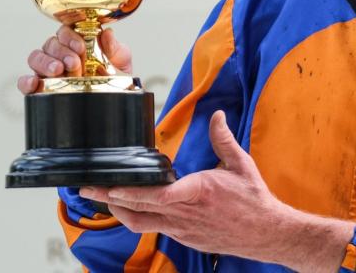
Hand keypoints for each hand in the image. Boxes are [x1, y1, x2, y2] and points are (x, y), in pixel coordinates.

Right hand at [17, 27, 132, 93]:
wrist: (116, 100)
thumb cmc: (114, 77)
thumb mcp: (120, 60)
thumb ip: (114, 47)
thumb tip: (107, 34)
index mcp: (75, 42)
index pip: (65, 31)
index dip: (70, 37)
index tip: (80, 47)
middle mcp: (58, 54)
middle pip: (50, 44)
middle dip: (60, 51)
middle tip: (73, 63)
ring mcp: (47, 70)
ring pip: (35, 58)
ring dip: (45, 63)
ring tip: (58, 71)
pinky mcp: (40, 88)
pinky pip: (25, 82)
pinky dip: (26, 81)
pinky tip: (34, 84)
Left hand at [79, 111, 352, 271]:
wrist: (267, 233)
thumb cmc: (254, 200)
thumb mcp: (241, 164)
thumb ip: (223, 139)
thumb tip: (217, 115)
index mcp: (196, 194)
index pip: (153, 196)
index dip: (127, 193)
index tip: (108, 185)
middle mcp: (184, 216)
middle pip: (136, 211)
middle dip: (109, 199)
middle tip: (88, 188)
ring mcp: (182, 231)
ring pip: (141, 224)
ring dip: (120, 211)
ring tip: (103, 197)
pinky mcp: (186, 239)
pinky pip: (154, 228)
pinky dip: (139, 217)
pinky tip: (132, 208)